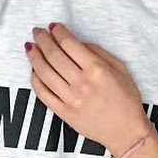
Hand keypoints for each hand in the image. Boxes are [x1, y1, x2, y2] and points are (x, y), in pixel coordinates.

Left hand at [25, 24, 150, 157]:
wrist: (125, 131)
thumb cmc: (126, 99)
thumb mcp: (120, 69)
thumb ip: (99, 53)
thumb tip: (78, 43)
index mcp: (96, 69)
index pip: (69, 44)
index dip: (58, 32)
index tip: (52, 26)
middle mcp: (81, 83)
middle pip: (54, 56)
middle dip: (42, 40)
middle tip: (37, 32)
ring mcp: (70, 99)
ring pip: (44, 73)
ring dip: (34, 57)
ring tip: (30, 47)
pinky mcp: (63, 113)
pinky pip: (43, 94)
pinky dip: (35, 80)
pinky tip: (34, 70)